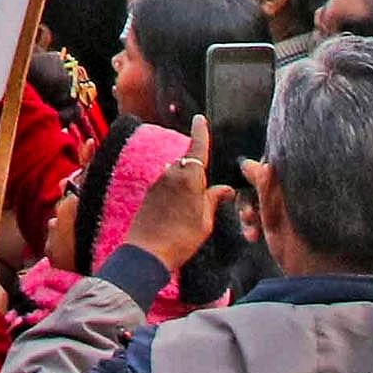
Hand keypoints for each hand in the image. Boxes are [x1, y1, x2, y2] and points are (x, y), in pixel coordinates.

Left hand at [128, 117, 228, 269]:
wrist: (147, 253)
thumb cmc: (181, 239)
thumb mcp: (204, 221)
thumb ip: (213, 200)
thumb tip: (225, 188)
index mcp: (189, 178)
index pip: (197, 149)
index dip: (200, 133)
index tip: (199, 119)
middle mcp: (170, 175)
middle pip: (185, 161)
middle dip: (196, 165)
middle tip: (206, 181)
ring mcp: (157, 184)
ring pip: (175, 173)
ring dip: (184, 179)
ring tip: (194, 200)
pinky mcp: (149, 195)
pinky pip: (165, 184)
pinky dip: (175, 188)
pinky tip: (179, 206)